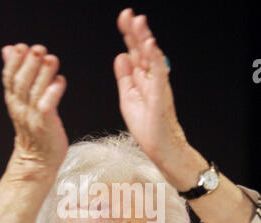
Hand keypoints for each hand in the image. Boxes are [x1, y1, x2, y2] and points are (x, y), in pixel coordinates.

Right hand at [2, 44, 67, 175]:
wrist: (38, 161)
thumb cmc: (35, 129)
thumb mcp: (22, 100)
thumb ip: (17, 75)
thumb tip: (9, 49)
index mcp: (14, 102)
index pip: (9, 78)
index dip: (14, 62)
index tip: (21, 47)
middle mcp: (21, 109)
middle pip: (21, 83)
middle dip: (29, 64)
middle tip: (38, 49)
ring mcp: (33, 118)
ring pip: (34, 93)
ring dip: (43, 74)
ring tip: (51, 59)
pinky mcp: (46, 126)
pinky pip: (47, 108)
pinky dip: (53, 93)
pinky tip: (60, 81)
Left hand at [114, 9, 188, 166]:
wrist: (160, 147)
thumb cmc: (147, 127)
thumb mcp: (128, 98)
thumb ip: (125, 77)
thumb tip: (120, 56)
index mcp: (142, 79)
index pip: (135, 52)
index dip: (129, 36)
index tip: (124, 18)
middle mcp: (151, 79)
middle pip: (143, 51)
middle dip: (136, 32)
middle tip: (129, 14)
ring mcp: (158, 86)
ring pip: (152, 59)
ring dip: (145, 40)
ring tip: (139, 22)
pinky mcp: (161, 96)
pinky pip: (159, 75)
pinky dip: (154, 60)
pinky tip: (150, 47)